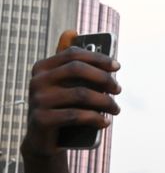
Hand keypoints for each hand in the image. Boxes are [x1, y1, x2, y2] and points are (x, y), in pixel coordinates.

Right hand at [22, 30, 121, 157]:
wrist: (44, 142)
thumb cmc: (62, 109)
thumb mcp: (65, 86)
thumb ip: (69, 63)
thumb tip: (72, 31)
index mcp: (43, 68)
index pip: (73, 54)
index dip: (98, 58)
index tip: (117, 66)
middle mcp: (37, 81)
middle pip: (77, 70)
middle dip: (104, 78)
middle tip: (119, 89)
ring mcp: (37, 100)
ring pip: (80, 95)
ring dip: (105, 102)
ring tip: (116, 109)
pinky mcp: (41, 120)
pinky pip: (76, 116)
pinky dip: (96, 118)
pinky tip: (105, 122)